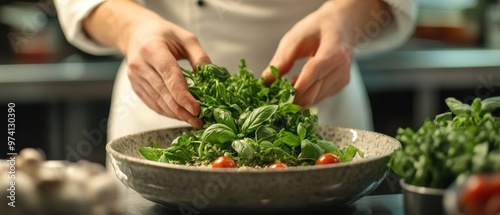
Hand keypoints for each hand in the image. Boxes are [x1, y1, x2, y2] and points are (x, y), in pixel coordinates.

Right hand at [125, 16, 209, 128]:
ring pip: (157, 101)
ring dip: (175, 114)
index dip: (182, 95)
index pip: (169, 75)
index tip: (196, 109)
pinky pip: (152, 103)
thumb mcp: (185, 37)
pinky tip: (180, 115)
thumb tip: (210, 77)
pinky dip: (167, 112)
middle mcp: (140, 64)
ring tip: (193, 120)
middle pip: (163, 92)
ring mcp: (135, 77)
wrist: (136, 33)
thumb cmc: (163, 34)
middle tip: (199, 121)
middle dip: (182, 110)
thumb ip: (199, 56)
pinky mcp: (135, 86)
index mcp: (152, 48)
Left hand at [262, 0, 389, 108]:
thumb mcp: (296, 37)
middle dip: (292, 99)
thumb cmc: (317, 28)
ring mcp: (342, 79)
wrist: (342, 25)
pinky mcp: (340, 86)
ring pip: (316, 99)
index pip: (313, 75)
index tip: (277, 99)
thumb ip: (282, 60)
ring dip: (297, 99)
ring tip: (283, 88)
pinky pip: (319, 97)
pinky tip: (296, 85)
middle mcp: (341, 69)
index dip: (295, 89)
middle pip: (314, 92)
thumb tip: (265, 81)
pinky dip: (305, 96)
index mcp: (333, 52)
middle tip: (272, 99)